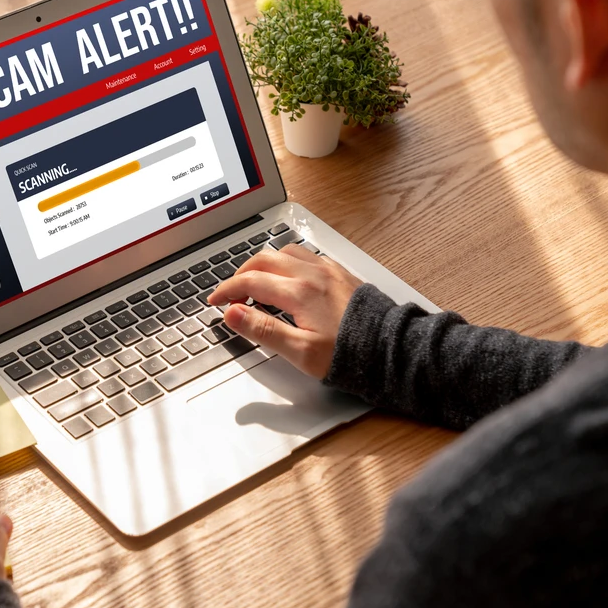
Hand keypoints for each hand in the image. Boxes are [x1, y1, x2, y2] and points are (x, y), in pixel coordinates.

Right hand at [206, 244, 361, 377]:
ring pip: (285, 252)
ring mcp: (328, 270)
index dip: (227, 290)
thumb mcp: (300, 352)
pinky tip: (288, 278)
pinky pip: (306, 256)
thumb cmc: (350, 355)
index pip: (250, 281)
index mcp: (299, 292)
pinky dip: (287, 262)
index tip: (215, 301)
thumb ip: (263, 330)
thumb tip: (233, 313)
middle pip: (264, 260)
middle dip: (241, 274)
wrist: (391, 350)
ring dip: (265, 264)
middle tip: (230, 293)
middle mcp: (313, 274)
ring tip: (256, 284)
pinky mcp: (340, 273)